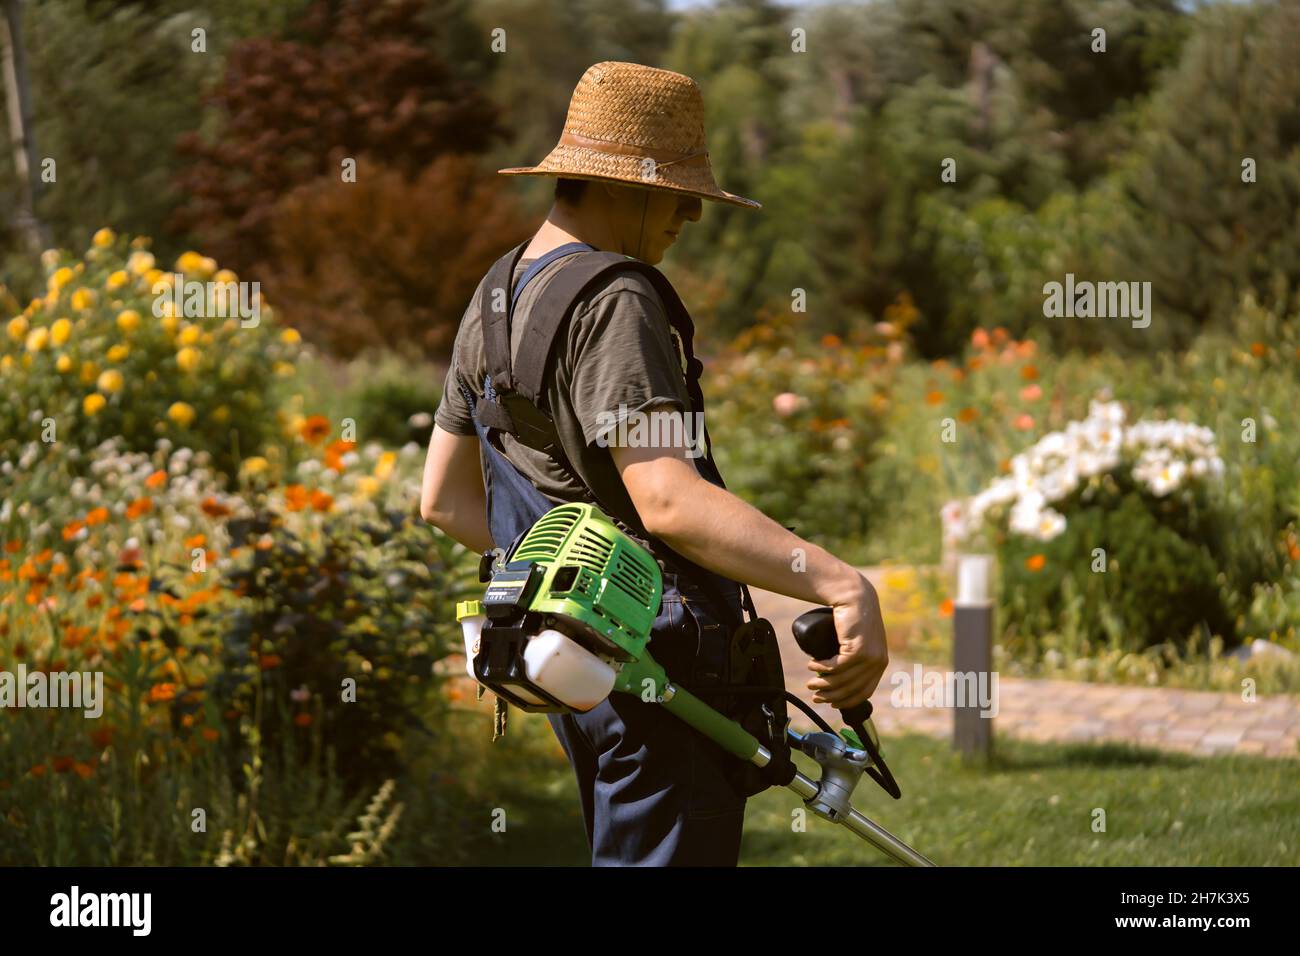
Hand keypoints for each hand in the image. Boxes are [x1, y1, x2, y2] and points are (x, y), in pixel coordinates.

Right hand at [806, 576, 887, 709]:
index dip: (846, 701)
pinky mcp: (858, 649)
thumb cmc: (852, 617)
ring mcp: (869, 656)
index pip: (864, 692)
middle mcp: (878, 662)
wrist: (854, 595)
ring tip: (810, 682)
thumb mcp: (857, 640)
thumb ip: (854, 656)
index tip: (830, 703)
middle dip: (830, 696)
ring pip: (842, 680)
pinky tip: (813, 665)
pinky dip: (822, 668)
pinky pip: (837, 667)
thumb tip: (836, 676)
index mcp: (879, 663)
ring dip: (823, 683)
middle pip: (851, 689)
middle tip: (815, 696)